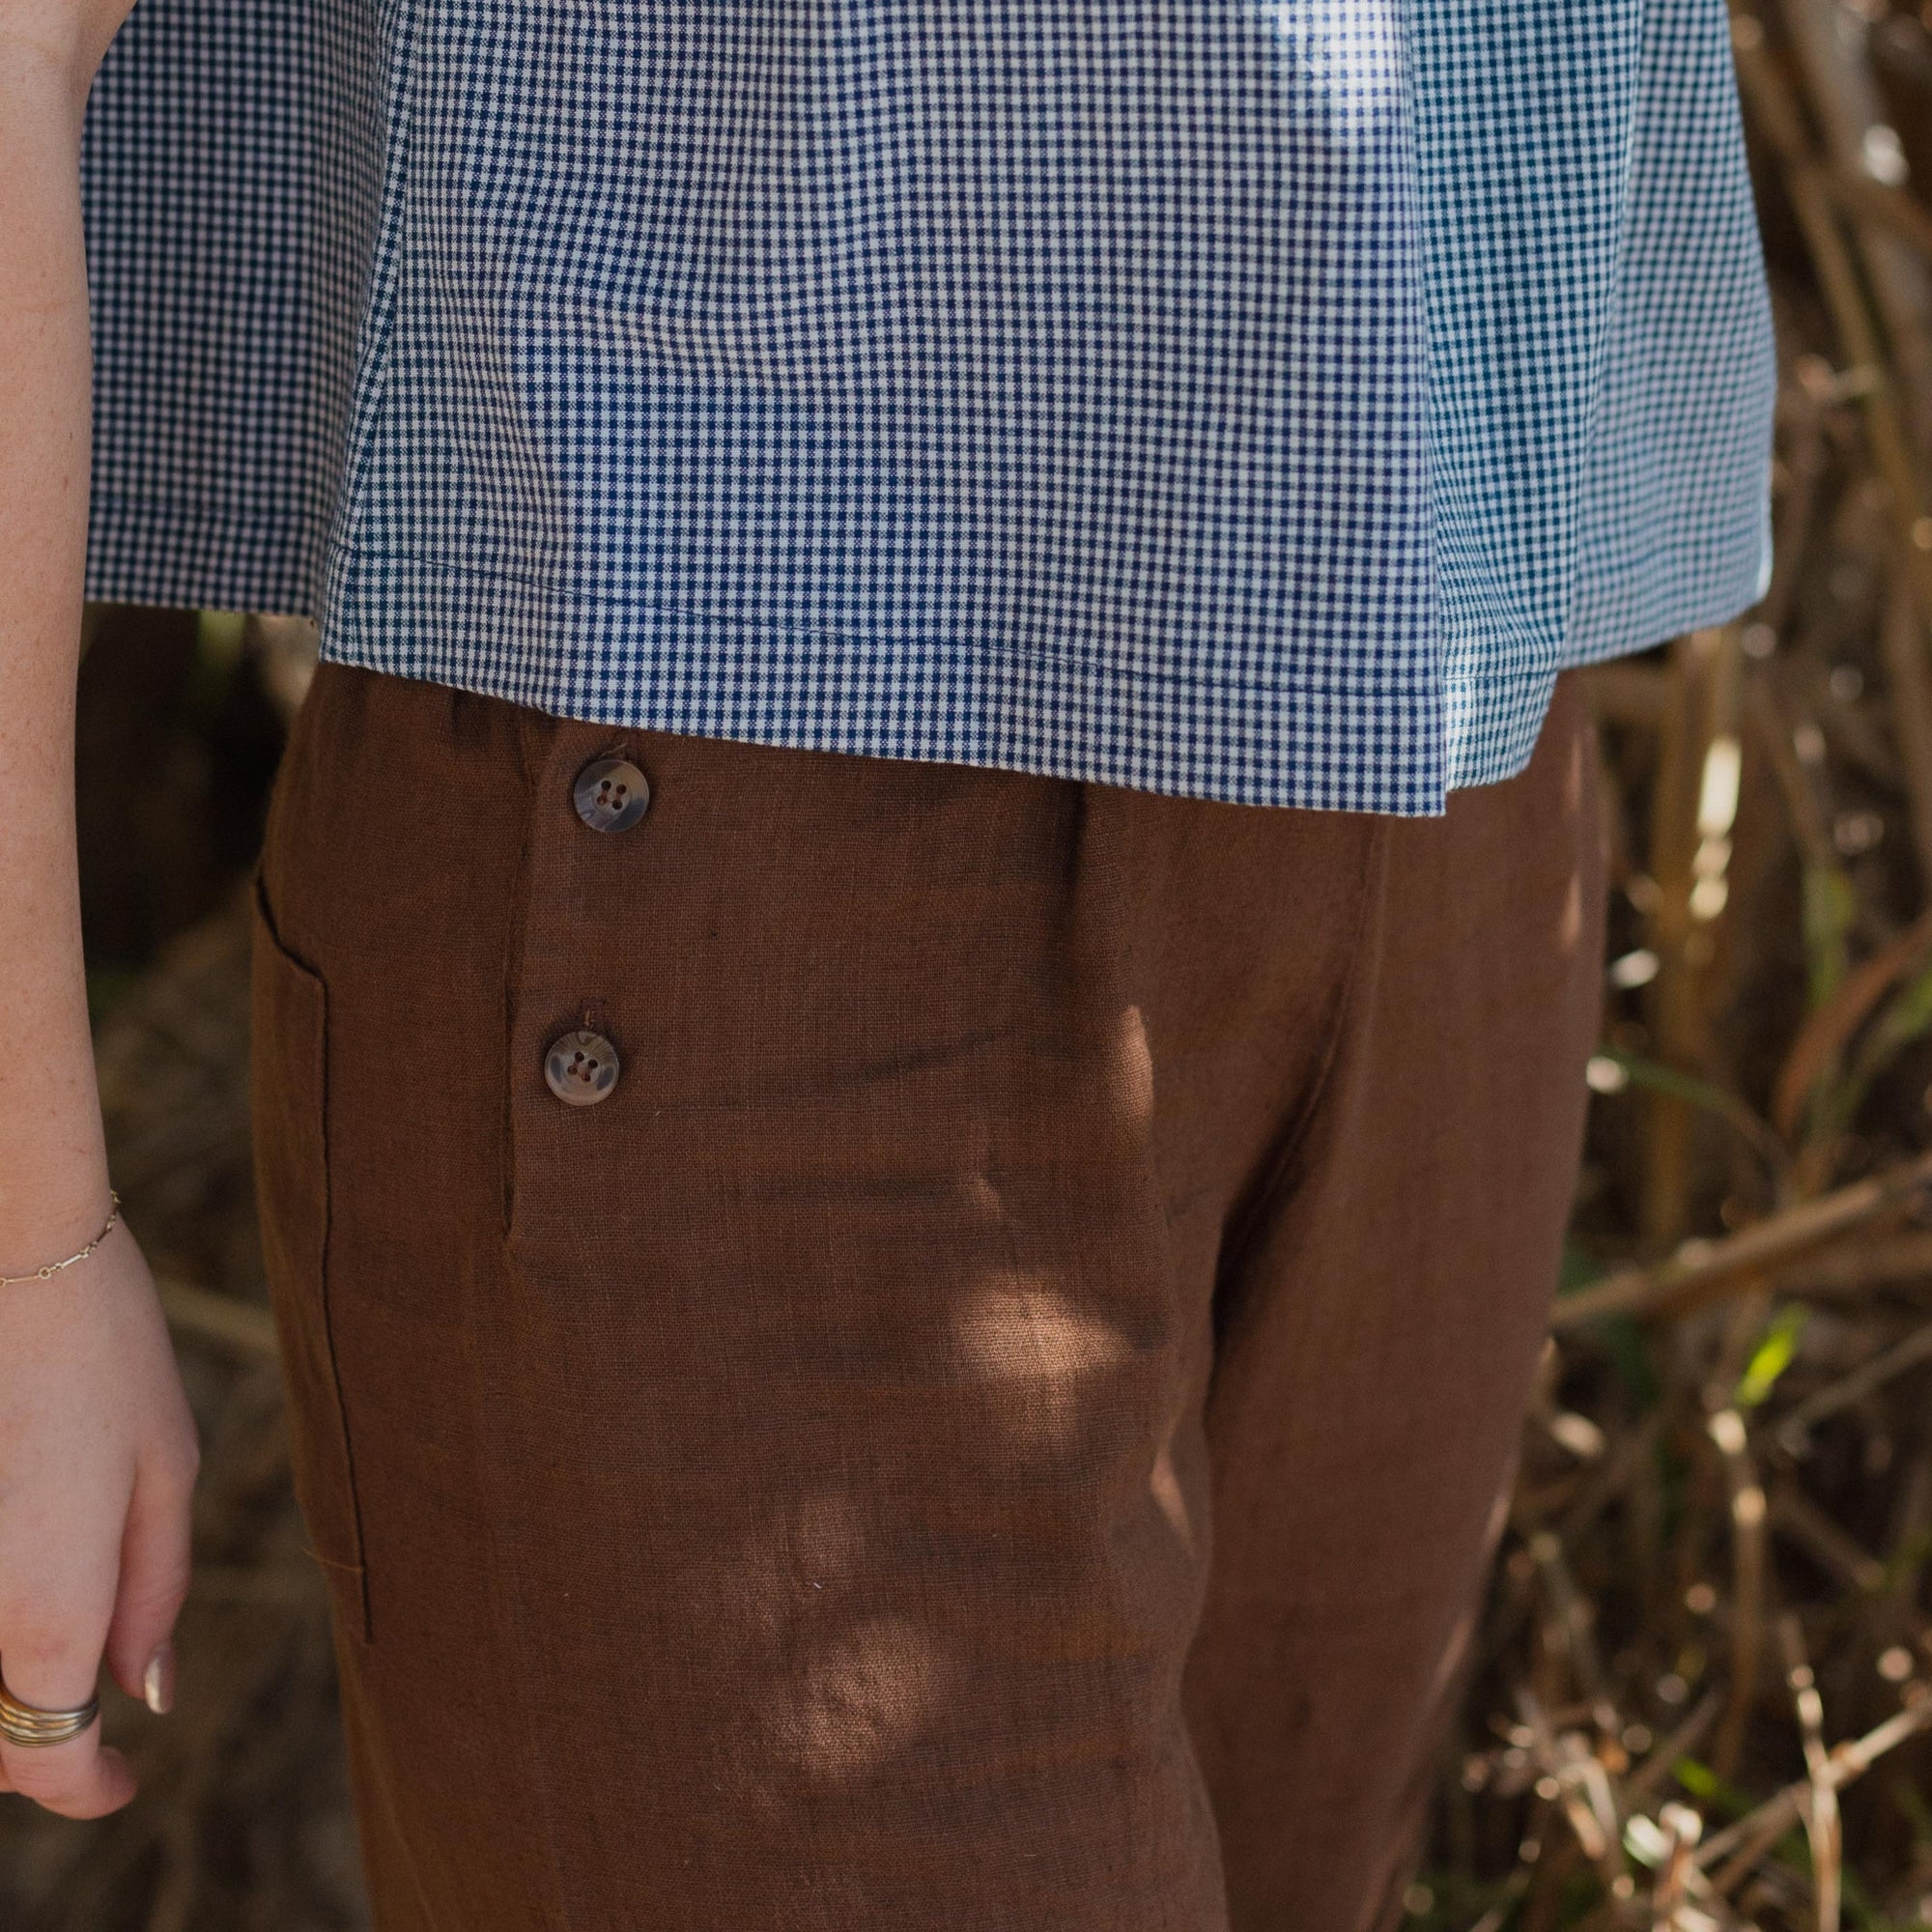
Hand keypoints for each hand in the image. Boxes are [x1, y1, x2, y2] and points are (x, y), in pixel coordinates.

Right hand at [0, 1214, 197, 1815]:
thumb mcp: (164, 1466)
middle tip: (94, 1717)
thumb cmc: (100, 1345)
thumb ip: (151, 1590)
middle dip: (32, 1747)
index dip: (88, 1787)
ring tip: (51, 1656)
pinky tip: (19, 1564)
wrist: (8, 1247)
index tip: (123, 1784)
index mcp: (44, 1607)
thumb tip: (144, 1694)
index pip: (49, 1755)